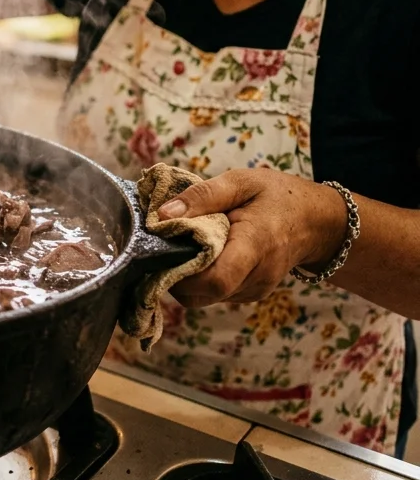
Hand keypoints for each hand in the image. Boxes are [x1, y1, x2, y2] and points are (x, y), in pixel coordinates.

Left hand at [158, 168, 347, 306]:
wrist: (317, 222)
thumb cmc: (277, 197)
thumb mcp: (241, 182)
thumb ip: (202, 196)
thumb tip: (162, 216)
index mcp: (255, 245)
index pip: (216, 279)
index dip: (182, 272)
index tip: (163, 248)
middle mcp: (257, 277)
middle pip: (202, 294)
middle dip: (175, 274)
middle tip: (167, 244)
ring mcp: (254, 290)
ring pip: (204, 297)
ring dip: (186, 276)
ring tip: (186, 245)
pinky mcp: (249, 294)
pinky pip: (214, 294)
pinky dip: (199, 278)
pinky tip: (201, 254)